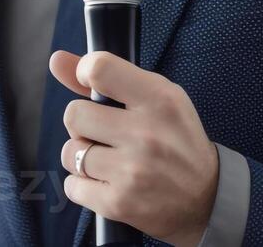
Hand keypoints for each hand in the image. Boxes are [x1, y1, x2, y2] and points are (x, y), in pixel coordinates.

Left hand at [51, 49, 218, 246]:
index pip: (99, 69)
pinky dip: (82, 184)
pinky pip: (72, 185)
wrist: (206, 199)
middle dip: (82, 123)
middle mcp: (144, 133)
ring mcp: (131, 171)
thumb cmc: (177, 140)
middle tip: (103, 131)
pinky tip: (106, 181)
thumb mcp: (157, 97)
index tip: (91, 83)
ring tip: (106, 158)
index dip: (84, 73)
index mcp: (159, 99)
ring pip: (69, 152)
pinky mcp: (118, 203)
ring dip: (81, 156)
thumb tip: (56, 60)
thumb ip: (106, 76)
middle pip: (74, 115)